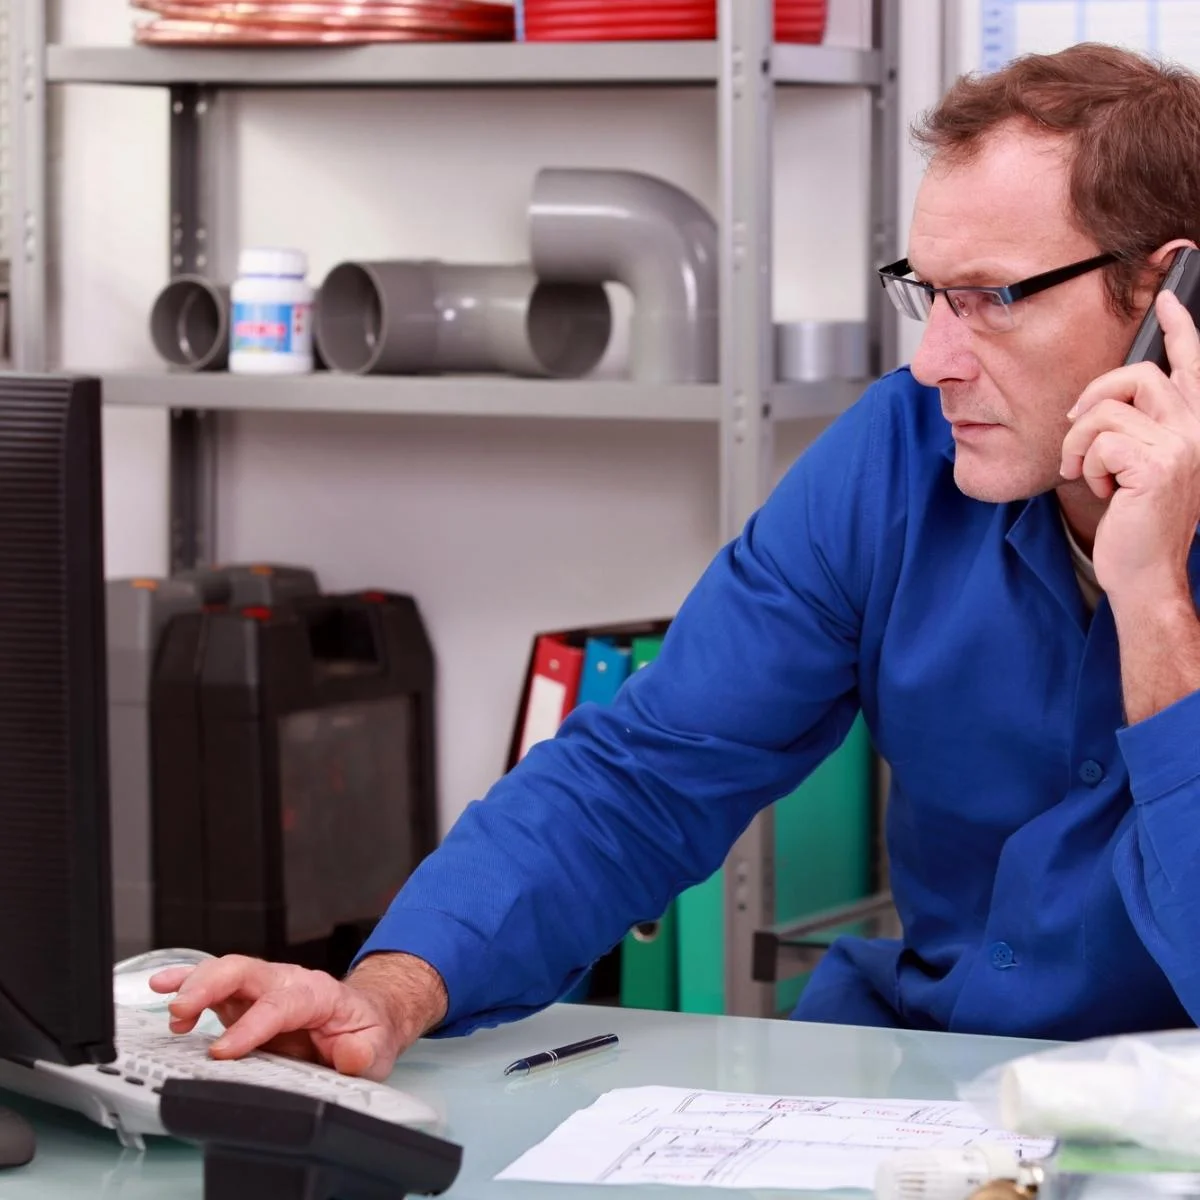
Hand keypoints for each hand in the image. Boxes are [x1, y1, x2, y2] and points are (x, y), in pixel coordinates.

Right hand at [148, 952, 448, 1080]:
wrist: (364, 1017)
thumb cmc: (365, 1031)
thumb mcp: (376, 1048)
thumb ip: (364, 1053)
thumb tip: (351, 1055)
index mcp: (317, 994)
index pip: (280, 1004)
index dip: (250, 1025)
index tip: (223, 1050)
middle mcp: (285, 983)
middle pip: (246, 972)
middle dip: (210, 987)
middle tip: (181, 1011)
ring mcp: (262, 989)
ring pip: (224, 973)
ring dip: (193, 984)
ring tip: (169, 1007)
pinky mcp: (245, 1000)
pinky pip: (213, 986)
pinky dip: (186, 983)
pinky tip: (163, 990)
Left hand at [1061, 289, 1199, 603]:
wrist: (1145, 571)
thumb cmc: (1137, 522)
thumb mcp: (1137, 466)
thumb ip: (1133, 429)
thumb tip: (1096, 403)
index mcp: (1195, 426)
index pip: (1192, 365)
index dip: (1180, 327)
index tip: (1167, 296)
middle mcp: (1197, 429)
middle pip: (1136, 375)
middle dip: (1093, 398)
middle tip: (1074, 426)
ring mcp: (1182, 446)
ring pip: (1107, 411)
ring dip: (1080, 443)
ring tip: (1085, 472)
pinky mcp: (1158, 465)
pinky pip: (1099, 442)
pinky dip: (1086, 467)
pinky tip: (1101, 491)